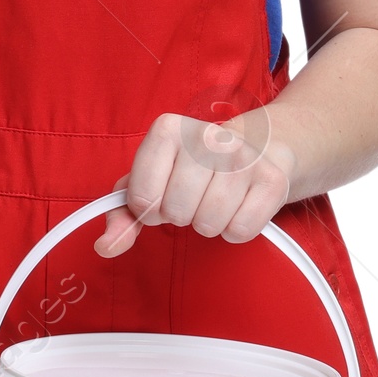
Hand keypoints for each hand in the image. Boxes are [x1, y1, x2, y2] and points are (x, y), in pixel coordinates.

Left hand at [96, 108, 294, 256]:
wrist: (255, 148)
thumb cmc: (189, 169)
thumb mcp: (148, 181)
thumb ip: (120, 214)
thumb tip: (105, 247)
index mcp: (167, 129)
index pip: (140, 197)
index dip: (148, 209)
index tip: (159, 196)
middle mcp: (206, 136)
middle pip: (176, 212)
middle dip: (180, 216)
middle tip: (192, 198)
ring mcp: (242, 156)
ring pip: (208, 224)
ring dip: (208, 224)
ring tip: (214, 201)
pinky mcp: (272, 179)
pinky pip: (240, 231)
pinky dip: (235, 230)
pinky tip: (238, 206)